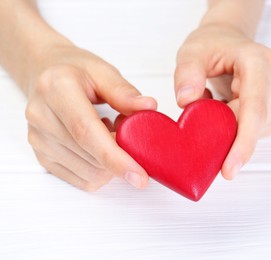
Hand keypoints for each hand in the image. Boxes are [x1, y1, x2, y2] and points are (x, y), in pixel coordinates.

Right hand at [25, 44, 156, 190]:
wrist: (45, 73)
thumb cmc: (76, 71)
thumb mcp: (103, 71)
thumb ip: (124, 92)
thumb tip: (148, 107)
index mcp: (57, 89)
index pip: (86, 132)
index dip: (115, 158)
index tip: (139, 175)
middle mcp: (42, 117)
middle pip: (90, 156)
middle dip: (121, 157)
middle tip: (129, 133)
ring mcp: (39, 140)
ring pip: (88, 173)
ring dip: (110, 162)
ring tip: (108, 132)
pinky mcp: (42, 156)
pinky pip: (81, 179)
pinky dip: (100, 169)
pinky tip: (97, 145)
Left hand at [174, 24, 270, 179]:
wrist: (229, 42)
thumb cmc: (213, 45)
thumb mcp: (192, 51)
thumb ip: (187, 73)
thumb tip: (187, 101)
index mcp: (259, 62)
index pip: (254, 109)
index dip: (242, 143)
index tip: (228, 169)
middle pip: (253, 125)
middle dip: (226, 136)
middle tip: (199, 126)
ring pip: (254, 132)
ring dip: (230, 129)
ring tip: (216, 101)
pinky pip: (256, 133)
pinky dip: (237, 129)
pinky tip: (227, 109)